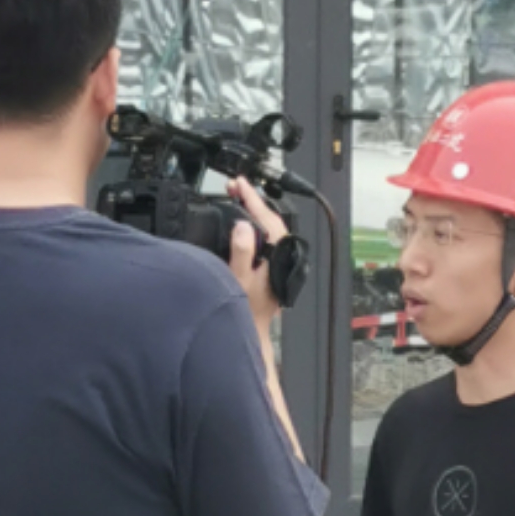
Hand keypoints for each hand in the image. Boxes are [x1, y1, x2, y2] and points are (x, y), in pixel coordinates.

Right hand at [225, 179, 290, 320]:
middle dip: (251, 200)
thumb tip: (242, 226)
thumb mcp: (238, 280)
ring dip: (252, 212)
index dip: (251, 198)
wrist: (252, 332)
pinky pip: (265, 238)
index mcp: (277, 254)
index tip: (239, 183)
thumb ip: (242, 252)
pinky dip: (253, 226)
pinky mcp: (271, 265)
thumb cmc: (247, 312)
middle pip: (269, 219)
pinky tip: (242, 224)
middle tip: (234, 186)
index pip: (266, 218)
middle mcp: (281, 255)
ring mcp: (277, 260)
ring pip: (268, 228)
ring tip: (237, 198)